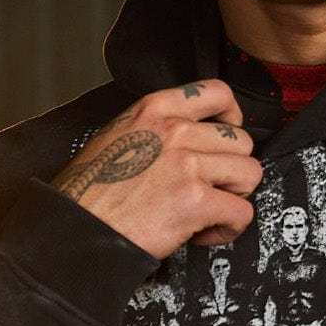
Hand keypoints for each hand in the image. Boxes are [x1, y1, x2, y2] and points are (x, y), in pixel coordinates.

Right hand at [51, 78, 262, 259]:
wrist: (76, 228)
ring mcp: (186, 164)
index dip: (232, 118)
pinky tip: (203, 233)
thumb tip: (188, 135)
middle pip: (241, 142)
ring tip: (207, 211)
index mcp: (155, 109)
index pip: (218, 93)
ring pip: (249, 173)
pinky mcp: (194, 200)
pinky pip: (241, 211)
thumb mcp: (116, 135)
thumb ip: (155, 128)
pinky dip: (228, 228)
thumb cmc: (90, 191)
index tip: (225, 138)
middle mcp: (174, 130)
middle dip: (231, 170)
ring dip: (233, 197)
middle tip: (209, 189)